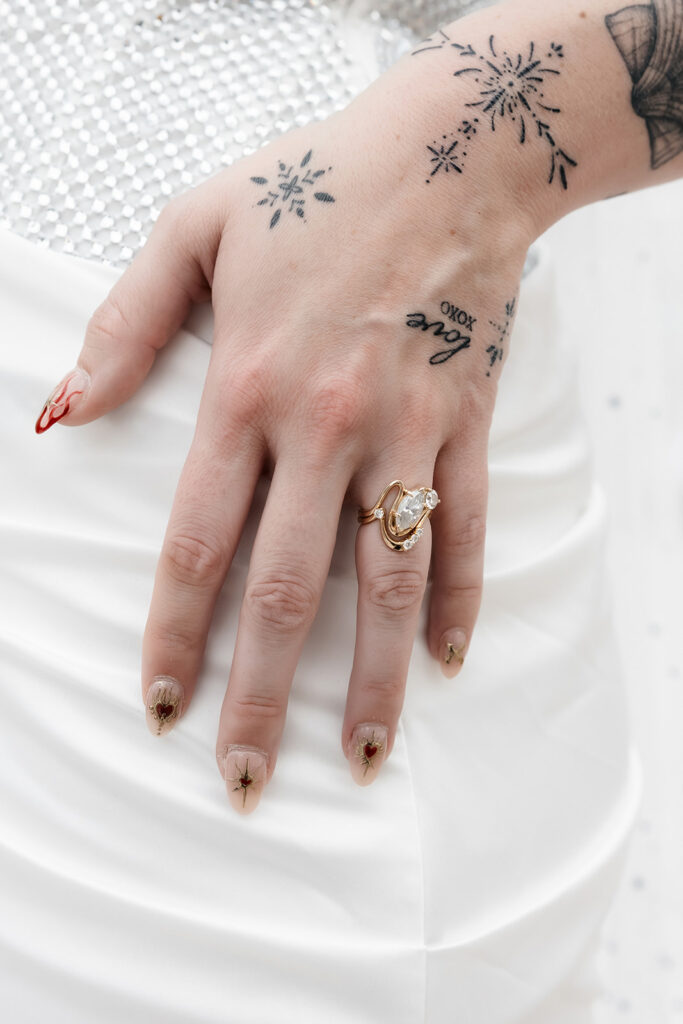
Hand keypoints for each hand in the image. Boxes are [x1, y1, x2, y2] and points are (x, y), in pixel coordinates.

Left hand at [34, 51, 530, 813]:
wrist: (448, 156)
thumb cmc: (313, 188)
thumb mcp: (193, 228)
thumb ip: (123, 324)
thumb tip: (63, 412)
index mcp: (245, 389)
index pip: (199, 544)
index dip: (174, 634)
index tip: (163, 706)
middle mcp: (326, 429)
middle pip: (288, 590)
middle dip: (261, 697)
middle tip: (245, 778)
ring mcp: (405, 433)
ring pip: (387, 581)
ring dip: (371, 679)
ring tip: (357, 756)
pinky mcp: (465, 425)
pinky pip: (464, 528)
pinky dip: (457, 598)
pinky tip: (446, 660)